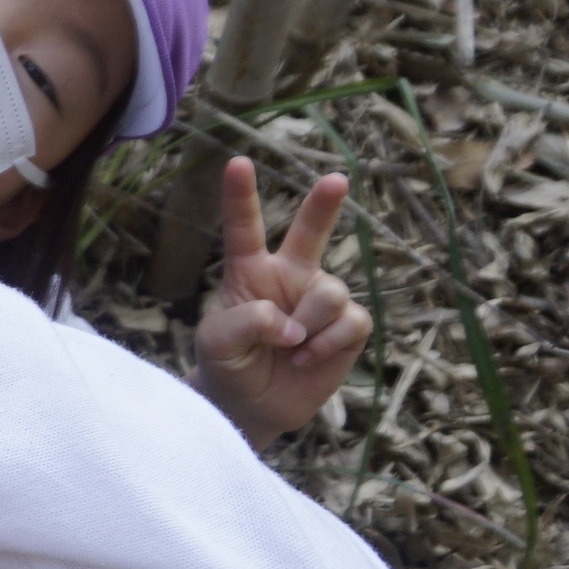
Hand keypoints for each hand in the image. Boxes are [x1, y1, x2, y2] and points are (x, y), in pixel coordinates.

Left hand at [195, 161, 371, 447]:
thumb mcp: (216, 343)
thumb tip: (291, 323)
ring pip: (330, 292)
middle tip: (336, 179)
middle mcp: (289, 275)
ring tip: (289, 348)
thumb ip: (245, 322)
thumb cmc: (228, 365)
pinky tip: (307, 357)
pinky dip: (328, 342)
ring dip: (309, 324)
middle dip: (324, 204)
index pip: (244, 228)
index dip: (240, 196)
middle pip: (311, 232)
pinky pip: (352, 320)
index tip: (238, 163)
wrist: (252, 406)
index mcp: (249, 270)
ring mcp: (320, 298)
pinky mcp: (348, 326)